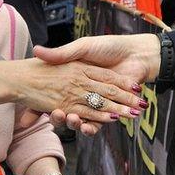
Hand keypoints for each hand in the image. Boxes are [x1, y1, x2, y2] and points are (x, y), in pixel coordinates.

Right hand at [8, 58, 144, 124]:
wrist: (139, 54)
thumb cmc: (110, 46)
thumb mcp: (83, 46)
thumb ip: (62, 53)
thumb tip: (36, 51)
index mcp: (77, 76)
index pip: (59, 91)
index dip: (48, 99)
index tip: (41, 102)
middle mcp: (86, 90)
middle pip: (69, 107)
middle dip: (62, 114)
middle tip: (56, 115)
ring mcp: (98, 100)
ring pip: (84, 116)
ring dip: (77, 122)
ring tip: (72, 121)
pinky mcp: (111, 109)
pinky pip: (100, 121)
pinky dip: (95, 125)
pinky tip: (88, 128)